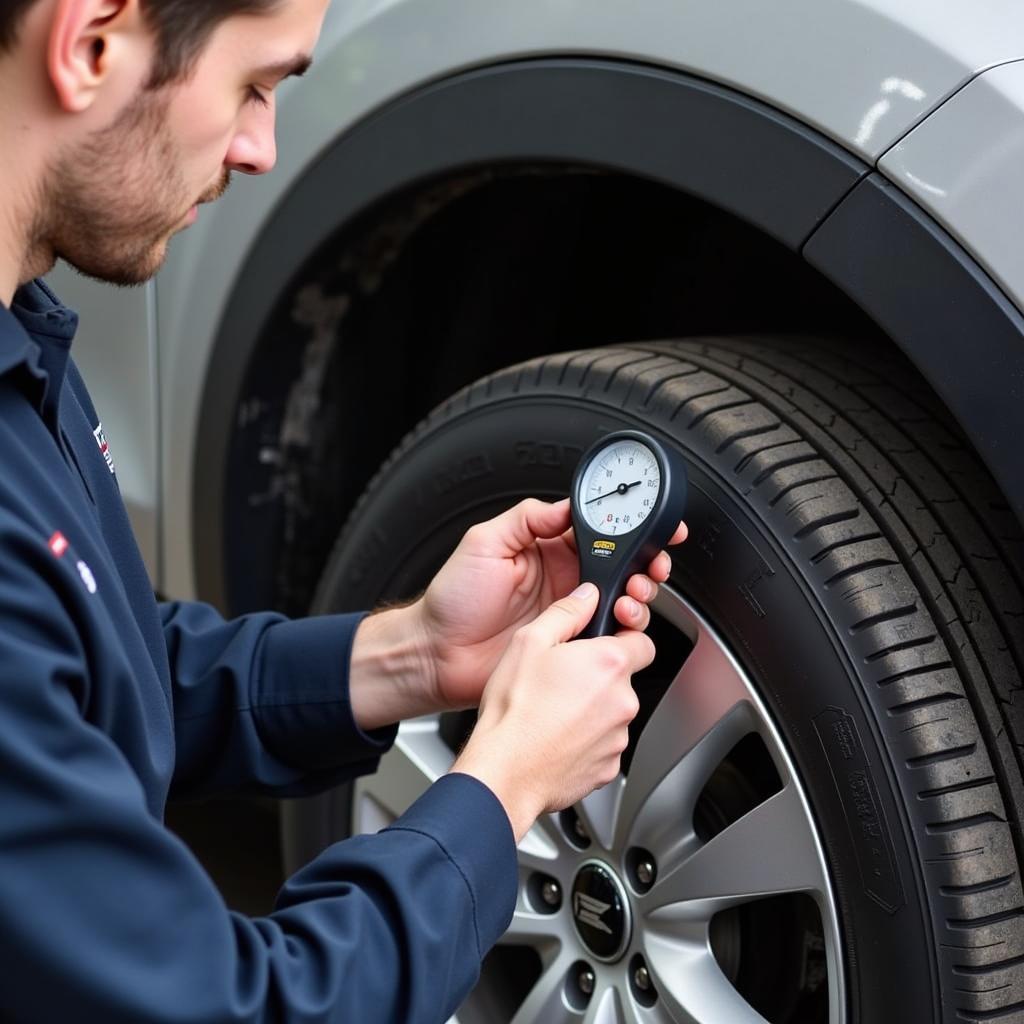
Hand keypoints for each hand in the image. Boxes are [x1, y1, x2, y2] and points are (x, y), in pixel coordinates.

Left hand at [415, 498, 685, 712]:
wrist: (438, 655)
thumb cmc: (453, 601)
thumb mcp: (482, 543)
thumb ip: (526, 518)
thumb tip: (564, 506)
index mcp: (547, 548)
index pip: (599, 529)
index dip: (630, 526)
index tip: (654, 524)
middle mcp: (565, 578)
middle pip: (622, 564)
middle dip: (647, 562)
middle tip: (653, 566)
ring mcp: (571, 613)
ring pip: (624, 598)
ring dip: (639, 595)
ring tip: (633, 596)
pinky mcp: (572, 645)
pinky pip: (610, 636)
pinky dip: (626, 630)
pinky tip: (620, 623)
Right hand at [451, 583, 653, 840]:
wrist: (505, 771)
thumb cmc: (514, 711)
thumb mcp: (529, 642)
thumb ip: (566, 612)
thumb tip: (586, 596)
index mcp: (609, 663)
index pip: (642, 640)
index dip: (623, 639)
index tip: (602, 644)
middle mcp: (623, 700)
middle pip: (624, 679)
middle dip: (599, 677)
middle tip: (562, 680)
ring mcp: (618, 738)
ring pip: (613, 713)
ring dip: (593, 710)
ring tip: (553, 712)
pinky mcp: (609, 768)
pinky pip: (604, 745)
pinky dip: (586, 740)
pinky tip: (556, 736)